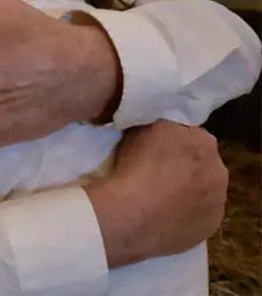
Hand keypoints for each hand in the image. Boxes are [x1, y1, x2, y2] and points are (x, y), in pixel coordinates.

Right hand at [85, 121, 228, 267]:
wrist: (132, 213)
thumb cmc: (136, 165)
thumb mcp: (143, 126)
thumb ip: (163, 124)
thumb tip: (167, 127)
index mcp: (204, 140)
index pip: (191, 133)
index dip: (173, 140)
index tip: (156, 146)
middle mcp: (218, 169)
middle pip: (202, 161)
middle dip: (185, 164)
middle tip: (158, 169)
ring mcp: (217, 201)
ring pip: (203, 189)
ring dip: (188, 188)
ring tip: (160, 193)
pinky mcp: (210, 227)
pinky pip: (199, 213)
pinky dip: (186, 211)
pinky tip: (166, 212)